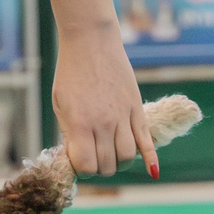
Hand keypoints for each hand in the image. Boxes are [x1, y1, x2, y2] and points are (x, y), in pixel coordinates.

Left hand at [48, 0, 155, 178]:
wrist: (91, 43)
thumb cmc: (71, 74)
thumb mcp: (61, 105)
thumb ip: (69, 133)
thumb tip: (77, 158)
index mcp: (79, 123)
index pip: (86, 165)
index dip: (82, 169)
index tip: (79, 160)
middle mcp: (102, 123)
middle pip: (108, 164)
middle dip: (99, 167)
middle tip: (94, 156)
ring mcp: (122, 116)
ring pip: (127, 156)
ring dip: (119, 162)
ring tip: (111, 154)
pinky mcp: (136, 108)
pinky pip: (146, 139)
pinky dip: (151, 158)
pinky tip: (153, 171)